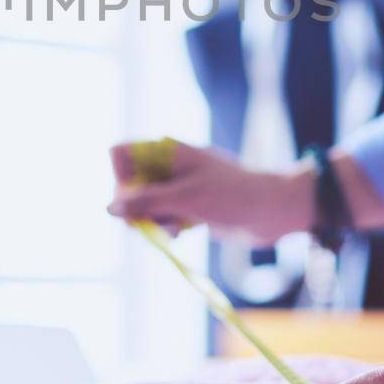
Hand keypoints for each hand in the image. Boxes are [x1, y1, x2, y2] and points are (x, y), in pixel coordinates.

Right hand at [104, 140, 313, 245]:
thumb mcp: (187, 198)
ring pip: (144, 203)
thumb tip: (109, 209)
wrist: (273, 211)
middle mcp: (170, 165)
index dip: (120, 179)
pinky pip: (160, 216)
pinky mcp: (188, 205)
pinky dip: (166, 226)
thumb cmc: (233, 196)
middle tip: (154, 223)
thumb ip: (147, 202)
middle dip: (136, 207)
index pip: (121, 154)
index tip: (135, 200)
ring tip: (176, 229)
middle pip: (129, 183)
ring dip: (153, 220)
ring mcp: (178, 186)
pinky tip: (182, 233)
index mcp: (168, 150)